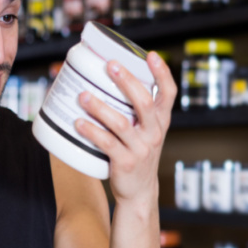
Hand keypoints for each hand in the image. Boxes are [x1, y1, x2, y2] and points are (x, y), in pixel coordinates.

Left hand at [75, 52, 176, 204]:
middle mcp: (154, 133)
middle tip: (110, 65)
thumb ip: (135, 112)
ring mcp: (141, 149)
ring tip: (83, 96)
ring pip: (121, 123)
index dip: (162, 74)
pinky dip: (92, 131)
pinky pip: (107, 143)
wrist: (139, 192)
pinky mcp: (125, 162)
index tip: (151, 55)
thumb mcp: (145, 133)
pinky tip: (78, 123)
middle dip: (127, 81)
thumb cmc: (137, 155)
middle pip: (144, 102)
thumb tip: (105, 83)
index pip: (169, 94)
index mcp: (160, 122)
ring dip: (100, 107)